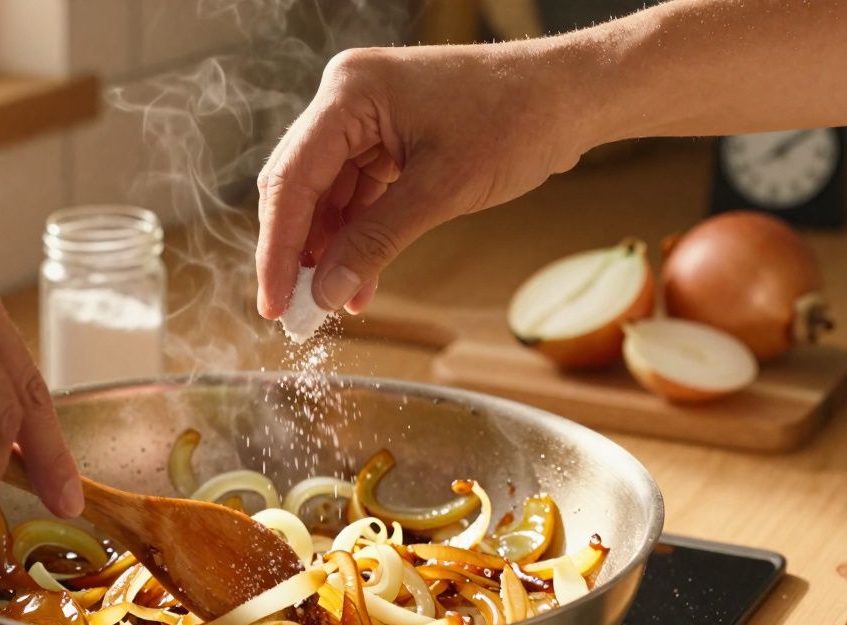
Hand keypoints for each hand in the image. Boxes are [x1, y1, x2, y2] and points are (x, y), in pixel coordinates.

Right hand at [255, 44, 591, 317]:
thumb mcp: (442, 191)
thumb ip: (376, 243)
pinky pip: (357, 194)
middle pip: (299, 186)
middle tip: (293, 310)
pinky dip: (357, 237)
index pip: (292, 179)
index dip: (278, 248)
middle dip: (299, 252)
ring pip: (326, 196)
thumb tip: (326, 294)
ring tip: (333, 303)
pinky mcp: (387, 136)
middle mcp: (347, 98)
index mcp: (350, 92)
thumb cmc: (517, 119)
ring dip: (330, 251)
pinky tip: (359, 281)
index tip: (273, 301)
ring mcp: (366, 117)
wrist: (573, 96)